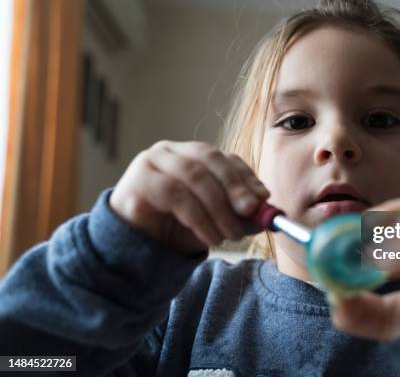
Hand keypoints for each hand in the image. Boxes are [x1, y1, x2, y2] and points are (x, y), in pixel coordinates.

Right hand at [109, 140, 268, 255]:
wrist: (134, 249)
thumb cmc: (175, 229)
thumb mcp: (213, 220)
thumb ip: (237, 213)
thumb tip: (264, 213)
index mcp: (191, 154)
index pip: (224, 157)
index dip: (245, 176)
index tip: (263, 198)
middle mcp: (170, 151)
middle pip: (210, 159)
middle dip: (235, 186)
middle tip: (250, 211)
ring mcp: (151, 162)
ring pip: (194, 176)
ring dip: (218, 208)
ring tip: (230, 234)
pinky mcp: (138, 181)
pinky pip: (176, 194)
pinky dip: (199, 217)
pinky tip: (210, 237)